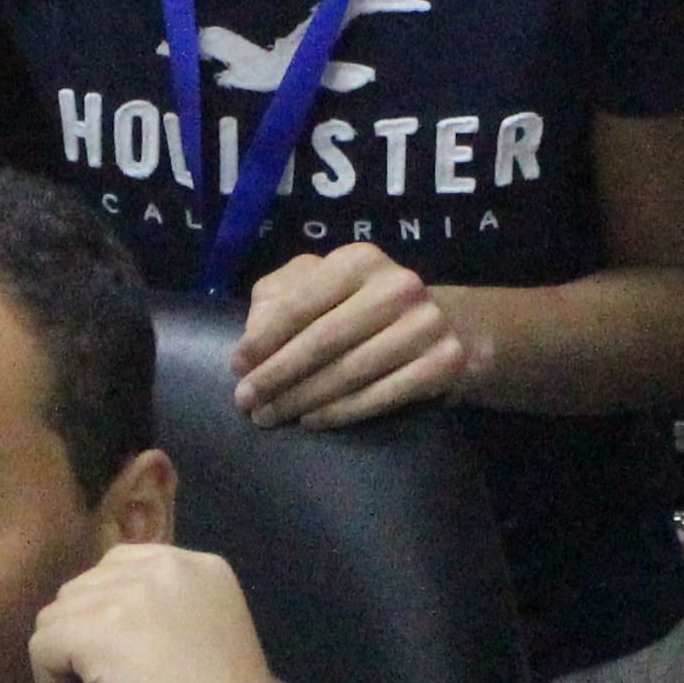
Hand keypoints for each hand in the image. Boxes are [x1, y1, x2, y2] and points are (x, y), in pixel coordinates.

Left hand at [29, 542, 308, 682]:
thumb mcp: (202, 639)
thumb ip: (158, 615)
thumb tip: (91, 624)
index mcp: (197, 566)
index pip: (118, 569)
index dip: (110, 623)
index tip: (138, 672)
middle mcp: (165, 565)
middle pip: (81, 592)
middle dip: (88, 645)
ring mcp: (131, 592)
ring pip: (55, 620)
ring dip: (71, 670)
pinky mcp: (99, 629)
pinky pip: (42, 648)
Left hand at [231, 245, 474, 426]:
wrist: (447, 327)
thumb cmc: (366, 309)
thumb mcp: (323, 289)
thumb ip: (280, 299)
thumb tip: (251, 339)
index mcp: (359, 261)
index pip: (300, 302)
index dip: (263, 338)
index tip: (236, 367)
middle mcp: (397, 286)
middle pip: (323, 341)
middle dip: (277, 375)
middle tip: (246, 402)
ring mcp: (425, 324)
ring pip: (350, 372)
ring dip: (302, 400)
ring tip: (271, 416)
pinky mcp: (443, 362)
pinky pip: (381, 395)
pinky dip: (341, 413)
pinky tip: (312, 421)